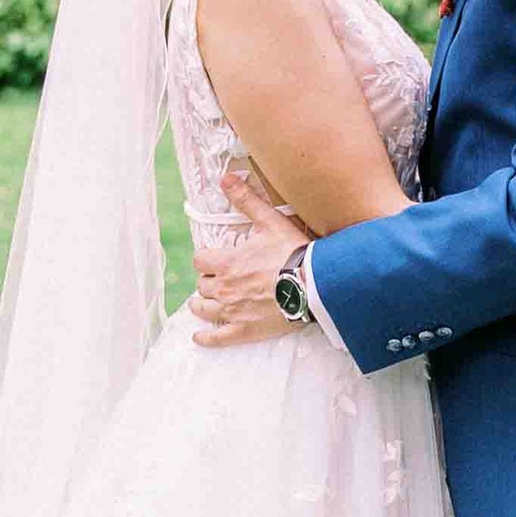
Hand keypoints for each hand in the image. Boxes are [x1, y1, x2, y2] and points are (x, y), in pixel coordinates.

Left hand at [190, 165, 306, 346]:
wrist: (315, 285)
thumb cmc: (293, 253)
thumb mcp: (270, 221)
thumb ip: (246, 200)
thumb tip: (226, 178)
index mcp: (227, 262)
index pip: (200, 260)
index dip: (205, 259)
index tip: (213, 259)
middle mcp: (224, 287)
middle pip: (202, 285)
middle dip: (207, 281)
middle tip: (217, 280)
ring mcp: (233, 311)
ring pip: (204, 310)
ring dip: (201, 305)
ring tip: (203, 304)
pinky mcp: (245, 331)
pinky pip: (217, 338)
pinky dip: (206, 337)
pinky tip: (200, 337)